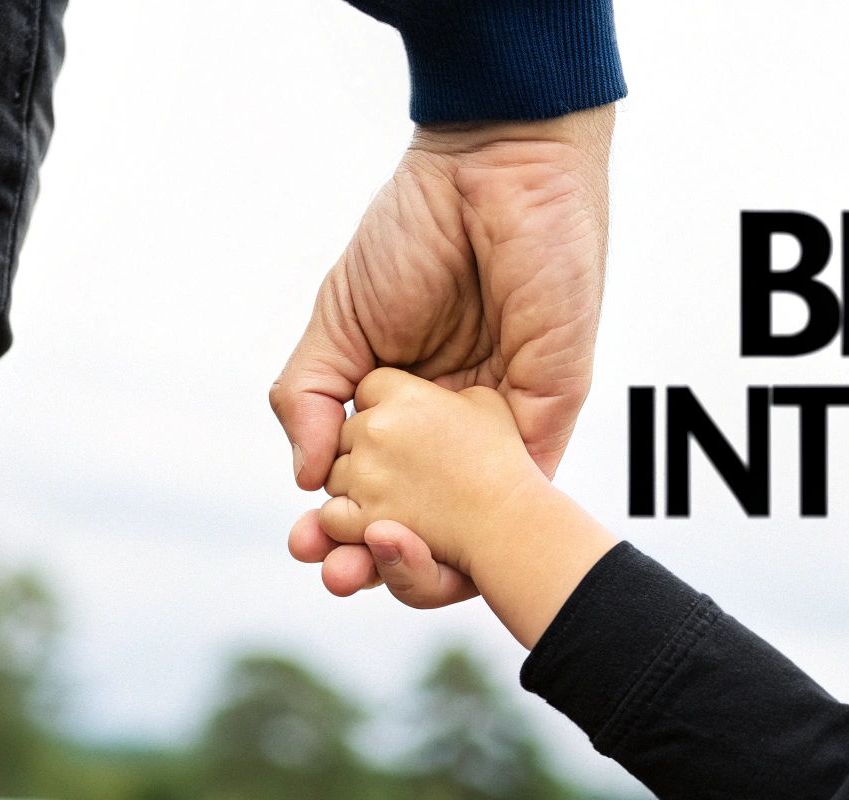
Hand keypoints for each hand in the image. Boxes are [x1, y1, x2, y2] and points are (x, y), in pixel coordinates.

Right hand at [270, 104, 614, 604]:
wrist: (491, 174)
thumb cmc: (414, 233)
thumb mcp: (339, 321)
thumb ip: (311, 397)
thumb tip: (304, 478)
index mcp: (403, 407)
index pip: (372, 489)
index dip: (336, 525)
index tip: (303, 543)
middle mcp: (451, 428)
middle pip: (415, 518)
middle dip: (371, 559)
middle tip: (331, 574)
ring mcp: (498, 429)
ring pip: (464, 525)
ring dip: (419, 563)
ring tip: (366, 573)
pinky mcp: (545, 419)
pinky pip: (518, 499)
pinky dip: (475, 536)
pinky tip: (425, 547)